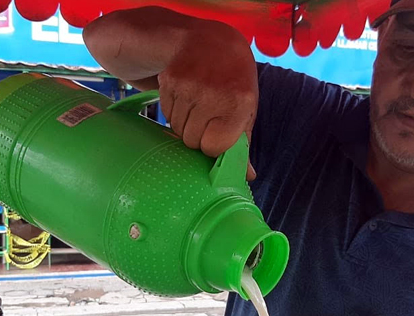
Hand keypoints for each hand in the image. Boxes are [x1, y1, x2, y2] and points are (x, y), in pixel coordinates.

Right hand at [84, 8, 258, 179]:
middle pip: (192, 141)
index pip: (215, 147)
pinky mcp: (169, 80)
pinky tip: (185, 93)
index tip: (218, 133)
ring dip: (185, 122)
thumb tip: (248, 177)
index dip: (214, 144)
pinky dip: (174, 109)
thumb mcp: (246, 107)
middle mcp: (213, 94)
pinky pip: (166, 113)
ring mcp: (188, 86)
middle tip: (207, 115)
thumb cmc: (233, 79)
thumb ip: (244, 142)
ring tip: (197, 102)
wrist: (209, 39)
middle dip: (198, 134)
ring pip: (176, 129)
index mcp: (238, 103)